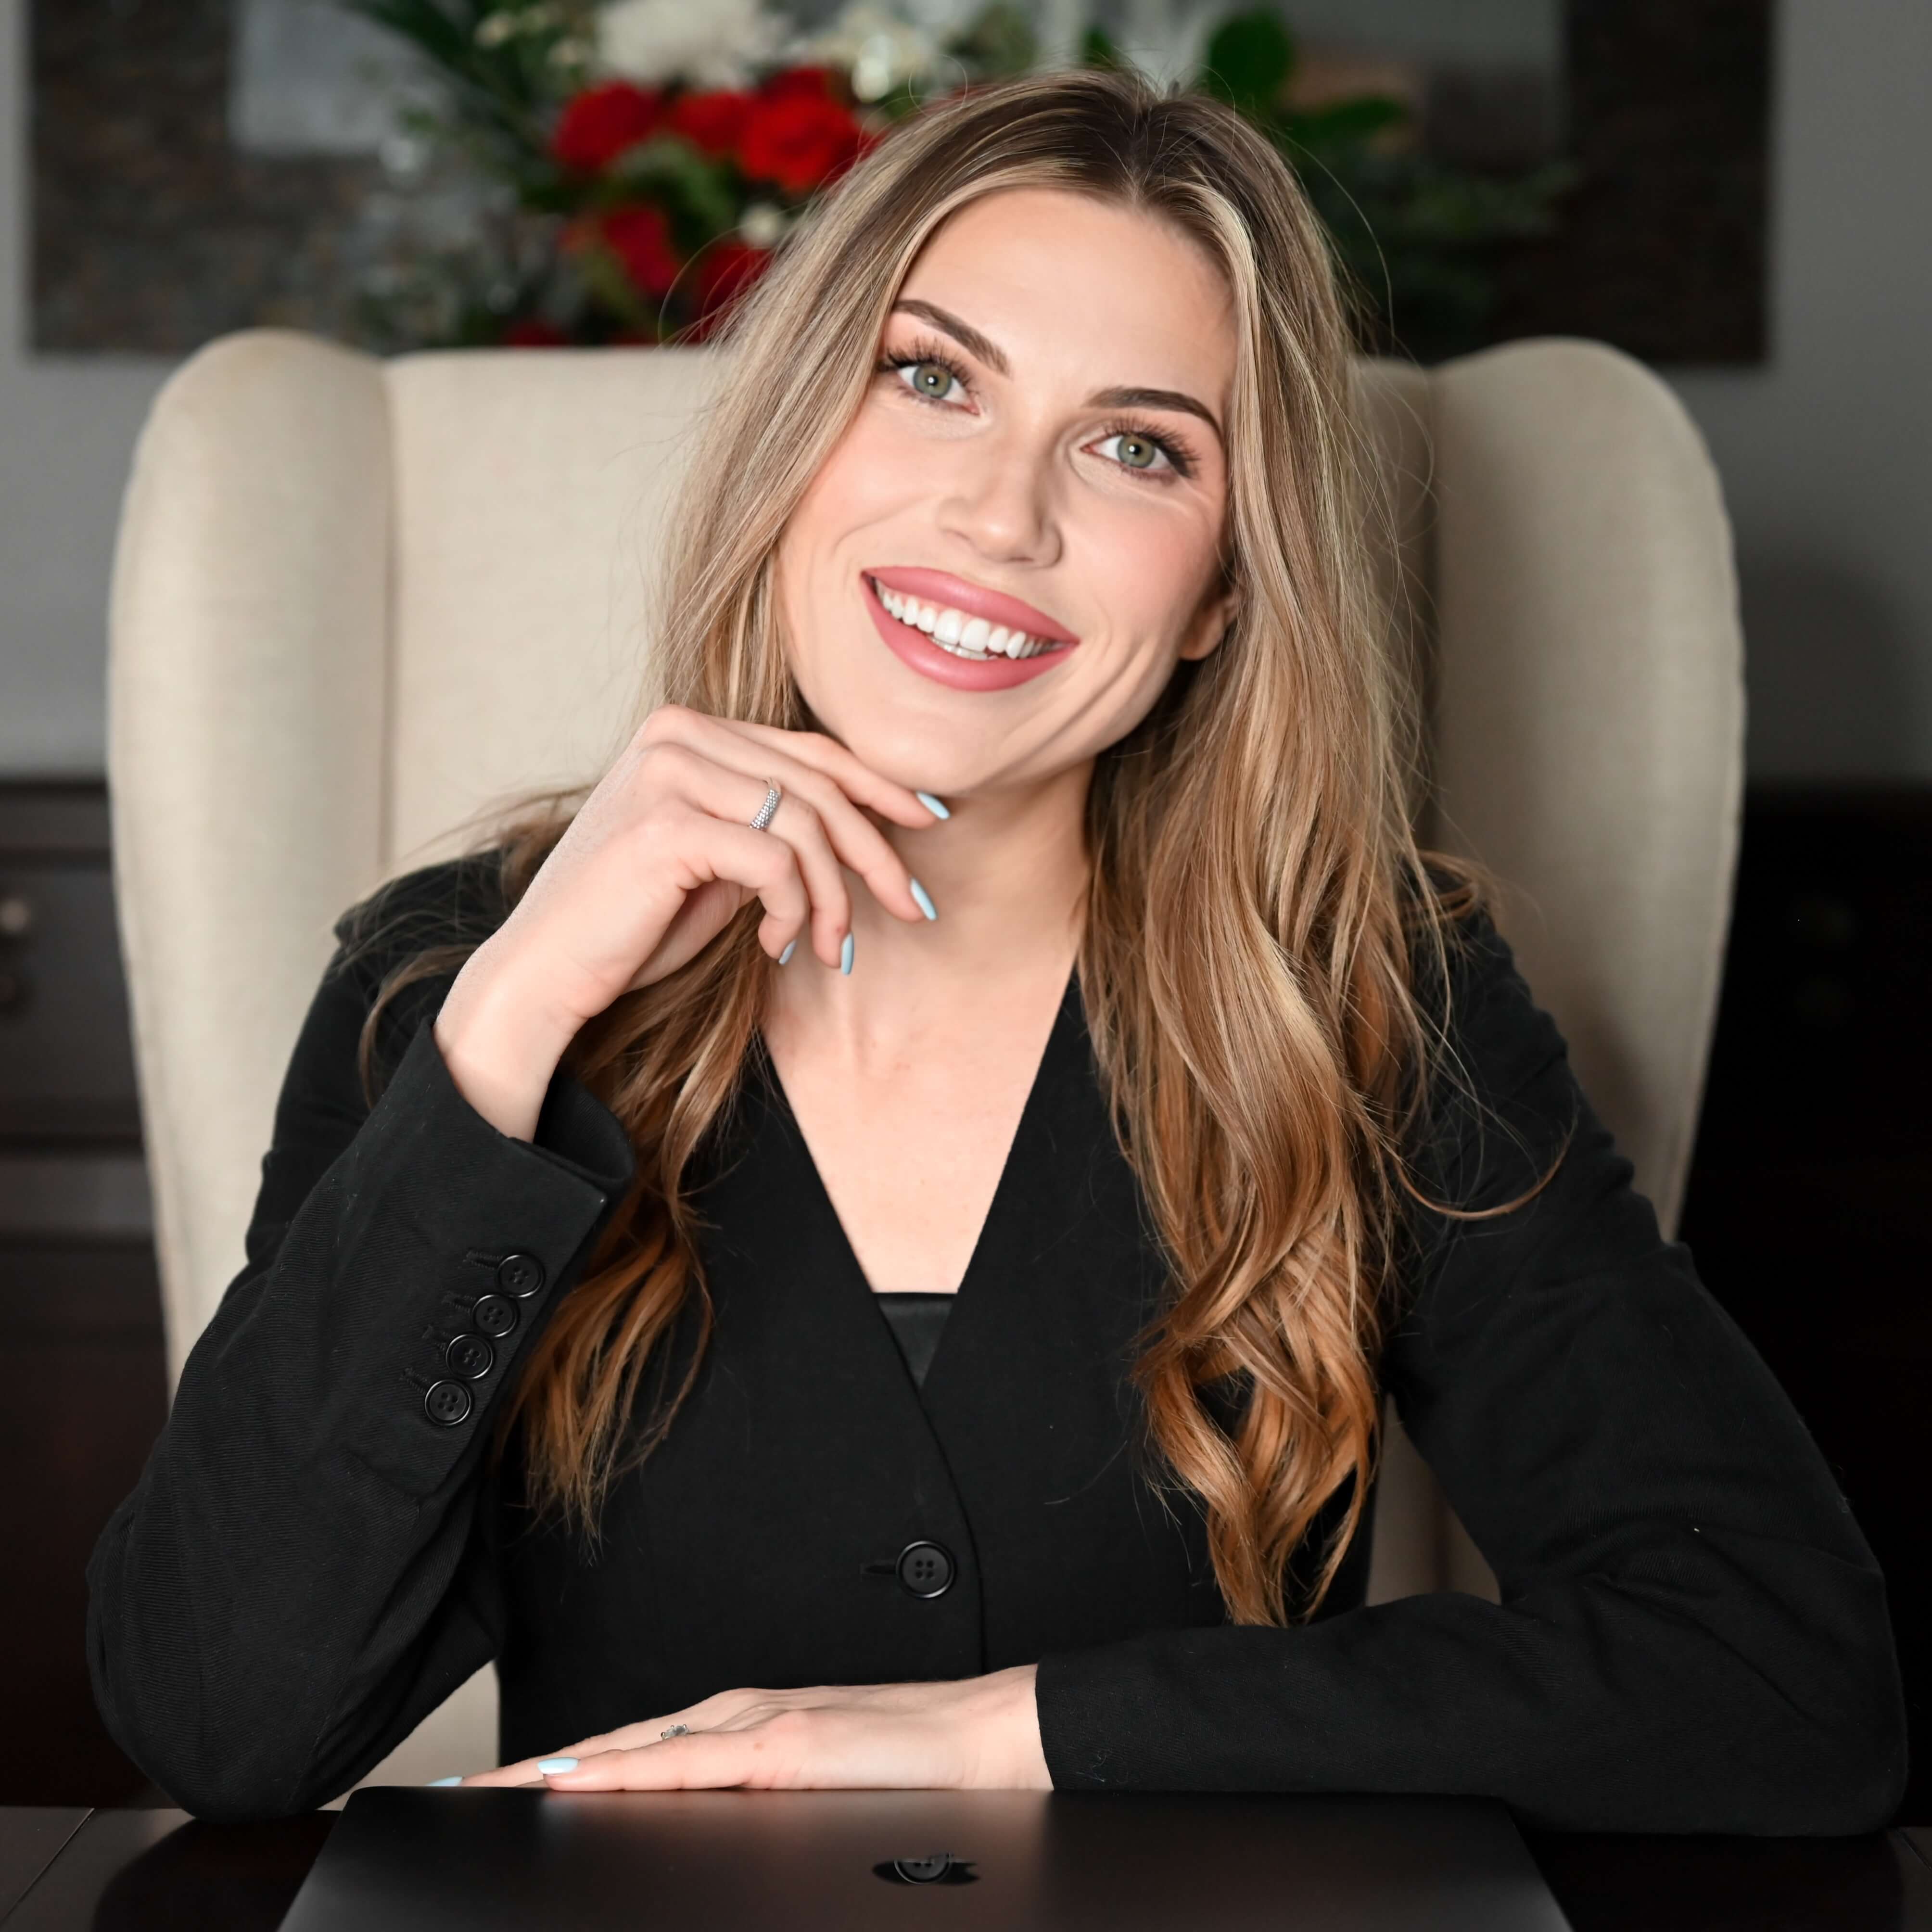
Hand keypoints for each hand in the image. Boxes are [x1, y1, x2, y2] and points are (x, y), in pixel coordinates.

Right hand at [434, 706, 943, 1137]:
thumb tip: (859, 832)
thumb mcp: (717, 863)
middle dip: (877, 852)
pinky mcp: (667, 826)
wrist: (547, 970)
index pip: (810, 749)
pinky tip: (775, 945)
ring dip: (834, 897)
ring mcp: (668, 773)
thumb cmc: (631, 924)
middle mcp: (676, 734)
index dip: (880, 786)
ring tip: (829, 947)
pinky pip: (775, 863)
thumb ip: (771, 830)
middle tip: (911, 906)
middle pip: (819, 784)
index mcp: (686, 729)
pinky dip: (793, 911)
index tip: (929, 822)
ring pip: (805, 826)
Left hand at [454, 1665, 1048, 1792]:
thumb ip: (749, 1806)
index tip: (496, 1795)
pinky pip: (685, 1765)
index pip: (630, 1755)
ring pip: (633, 1750)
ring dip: (556, 1771)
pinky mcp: (782, 1745)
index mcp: (738, 1731)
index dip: (559, 1773)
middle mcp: (733, 1717)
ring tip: (489, 1793)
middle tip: (460, 1796)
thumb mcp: (808, 1796)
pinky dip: (623, 1773)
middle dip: (532, 1773)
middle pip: (611, 1747)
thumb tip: (693, 1838)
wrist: (981, 1739)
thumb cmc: (903, 1774)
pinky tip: (577, 1783)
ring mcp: (755, 1725)